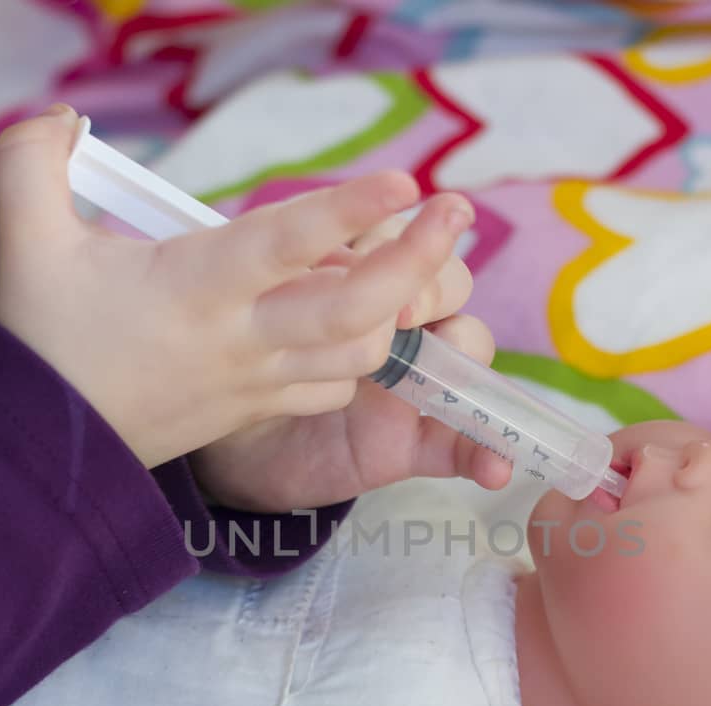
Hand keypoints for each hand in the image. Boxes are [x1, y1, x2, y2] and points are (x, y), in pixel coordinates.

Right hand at [0, 105, 476, 469]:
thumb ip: (34, 160)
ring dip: (398, 309)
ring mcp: (258, 379)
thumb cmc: (44, 342)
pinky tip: (363, 316)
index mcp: (194, 288)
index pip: (286, 244)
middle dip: (419, 262)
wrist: (47, 448)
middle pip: (356, 310)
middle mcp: (240, 338)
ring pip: (361, 354)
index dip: (348, 210)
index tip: (404, 182)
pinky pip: (335, 384)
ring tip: (409, 256)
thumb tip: (64, 114)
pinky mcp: (261, 407)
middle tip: (456, 212)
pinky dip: (362, 353)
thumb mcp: (25, 242)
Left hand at [187, 214, 510, 512]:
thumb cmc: (217, 363)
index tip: (368, 254)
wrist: (216, 448)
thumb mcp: (234, 308)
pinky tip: (494, 468)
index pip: (398, 233)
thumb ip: (267, 277)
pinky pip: (457, 444)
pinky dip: (481, 452)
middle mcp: (392, 321)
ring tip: (436, 371)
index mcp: (349, 272)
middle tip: (396, 312)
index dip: (397, 236)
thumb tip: (301, 253)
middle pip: (448, 283)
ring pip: (465, 348)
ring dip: (464, 354)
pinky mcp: (410, 441)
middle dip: (430, 285)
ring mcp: (409, 381)